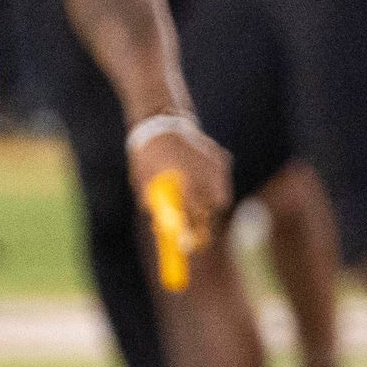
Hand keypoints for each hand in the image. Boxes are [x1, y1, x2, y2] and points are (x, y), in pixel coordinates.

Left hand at [125, 113, 233, 289]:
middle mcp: (204, 173)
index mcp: (184, 180)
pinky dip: (214, 187)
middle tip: (196, 232)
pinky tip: (198, 181)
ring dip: (210, 205)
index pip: (193, 215)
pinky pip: (222, 181)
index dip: (191, 233)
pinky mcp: (222, 158)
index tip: (188, 246)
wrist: (161, 120)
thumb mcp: (144, 181)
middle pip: (213, 209)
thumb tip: (162, 227)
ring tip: (195, 204)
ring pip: (221, 197)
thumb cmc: (147, 153)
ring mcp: (216, 164)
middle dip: (205, 222)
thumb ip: (155, 204)